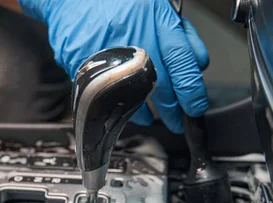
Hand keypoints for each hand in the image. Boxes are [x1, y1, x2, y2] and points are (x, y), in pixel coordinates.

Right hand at [18, 0, 208, 132]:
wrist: (73, 0)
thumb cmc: (118, 3)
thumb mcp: (159, 8)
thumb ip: (182, 36)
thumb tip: (199, 64)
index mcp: (154, 23)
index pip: (182, 65)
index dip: (192, 92)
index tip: (196, 106)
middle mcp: (132, 42)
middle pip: (161, 88)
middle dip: (173, 112)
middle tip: (178, 121)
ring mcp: (108, 59)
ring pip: (134, 99)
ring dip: (147, 112)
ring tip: (152, 115)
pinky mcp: (87, 71)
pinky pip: (108, 98)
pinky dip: (120, 105)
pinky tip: (126, 104)